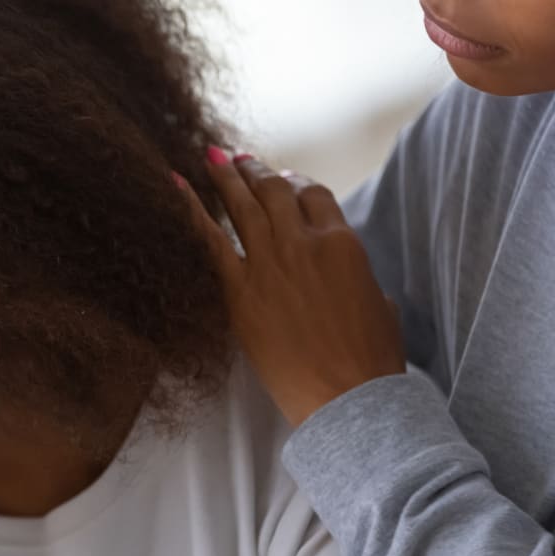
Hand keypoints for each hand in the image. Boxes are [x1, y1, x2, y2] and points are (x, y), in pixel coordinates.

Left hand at [175, 148, 404, 425]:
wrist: (348, 397)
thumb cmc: (372, 360)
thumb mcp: (380, 305)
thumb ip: (359, 278)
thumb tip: (348, 277)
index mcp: (343, 243)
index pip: (313, 195)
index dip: (296, 182)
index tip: (284, 178)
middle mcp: (303, 244)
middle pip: (275, 192)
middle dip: (257, 172)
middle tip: (240, 159)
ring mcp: (269, 264)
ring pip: (243, 205)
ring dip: (227, 177)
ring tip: (213, 158)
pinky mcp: (239, 291)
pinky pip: (209, 239)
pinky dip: (189, 207)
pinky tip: (174, 183)